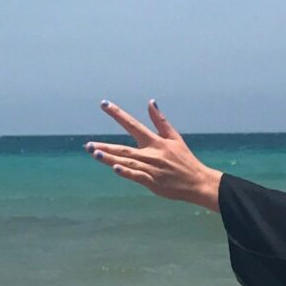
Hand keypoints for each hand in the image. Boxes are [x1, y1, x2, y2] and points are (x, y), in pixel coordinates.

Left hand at [85, 100, 221, 208]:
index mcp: (155, 142)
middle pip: (123, 148)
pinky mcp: (153, 183)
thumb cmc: (185, 160)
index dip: (118, 114)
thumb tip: (150, 102)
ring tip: (95, 153)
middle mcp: (151, 154)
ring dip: (110, 158)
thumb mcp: (174, 138)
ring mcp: (151, 169)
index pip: (132, 124)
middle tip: (88, 145)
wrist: (198, 182)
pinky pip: (137, 176)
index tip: (104, 104)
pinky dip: (126, 172)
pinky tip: (114, 168)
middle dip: (105, 146)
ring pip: (127, 162)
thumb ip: (160, 121)